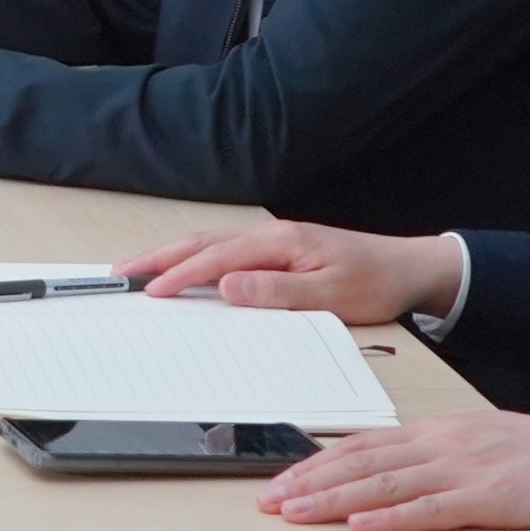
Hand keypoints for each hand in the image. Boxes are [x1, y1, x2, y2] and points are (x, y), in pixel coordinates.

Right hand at [127, 220, 459, 324]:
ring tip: (138, 269)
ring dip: (171, 254)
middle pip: (203, 242)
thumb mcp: (330, 296)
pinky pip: (225, 248)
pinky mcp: (278, 247)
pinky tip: (183, 266)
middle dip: (159, 257)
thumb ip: (277, 292)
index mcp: (281, 243)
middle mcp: (272, 235)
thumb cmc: (374, 283)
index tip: (150, 292)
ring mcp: (273, 238)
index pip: (217, 258)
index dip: (179, 275)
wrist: (409, 267)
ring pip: (210, 242)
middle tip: (121, 274)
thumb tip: (227, 286)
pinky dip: (195, 255)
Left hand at [254, 411, 529, 530]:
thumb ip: (434, 455)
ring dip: (334, 502)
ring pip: (385, 485)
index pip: (362, 444)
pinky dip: (392, 519)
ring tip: (294, 514)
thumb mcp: (481, 443)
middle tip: (266, 502)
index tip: (278, 480)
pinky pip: (432, 510)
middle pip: (362, 463)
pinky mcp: (491, 499)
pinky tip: (361, 527)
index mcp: (440, 431)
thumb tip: (386, 471)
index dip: (315, 463)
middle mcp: (444, 444)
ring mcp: (466, 470)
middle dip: (308, 483)